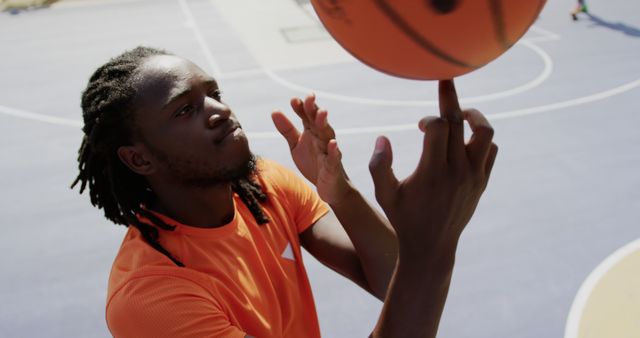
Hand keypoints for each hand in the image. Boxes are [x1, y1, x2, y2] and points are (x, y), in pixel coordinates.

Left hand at [271, 94, 349, 203]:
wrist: (329, 186)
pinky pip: (334, 157)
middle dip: (314, 109)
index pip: (306, 116)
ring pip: (328, 135)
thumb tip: (274, 111)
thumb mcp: (296, 145)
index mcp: (312, 132)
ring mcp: (329, 151)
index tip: (293, 100)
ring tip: (321, 112)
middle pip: (318, 121)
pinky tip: (333, 144)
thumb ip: (287, 129)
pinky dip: (334, 150)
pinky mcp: (333, 166)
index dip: (301, 108)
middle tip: (309, 97)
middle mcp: (322, 138)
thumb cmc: (313, 162)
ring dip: (324, 123)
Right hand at [368, 80, 497, 259]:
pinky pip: (490, 150)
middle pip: (461, 121)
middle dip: (450, 97)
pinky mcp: (482, 182)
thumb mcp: (383, 194)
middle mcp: (457, 171)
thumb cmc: (403, 218)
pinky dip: (481, 138)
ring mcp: (474, 177)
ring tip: (460, 113)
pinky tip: (464, 139)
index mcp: (432, 172)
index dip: (430, 119)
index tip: (419, 126)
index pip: (440, 126)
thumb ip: (379, 165)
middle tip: (445, 80)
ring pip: (485, 132)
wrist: (431, 247)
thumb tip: (384, 137)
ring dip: (474, 116)